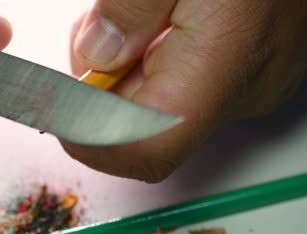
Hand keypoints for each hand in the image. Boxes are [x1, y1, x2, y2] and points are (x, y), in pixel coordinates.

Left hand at [63, 0, 306, 181]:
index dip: (92, 141)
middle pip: (147, 130)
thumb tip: (96, 55)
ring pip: (164, 110)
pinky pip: (187, 90)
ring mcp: (249, 83)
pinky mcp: (249, 73)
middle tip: (91, 36)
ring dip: (126, 76)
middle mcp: (242, 88)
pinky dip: (153, 67)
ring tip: (129, 19)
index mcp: (225, 58)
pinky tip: (156, 26)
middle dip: (101, 94)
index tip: (57, 112)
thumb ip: (131, 8)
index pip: (147, 146)